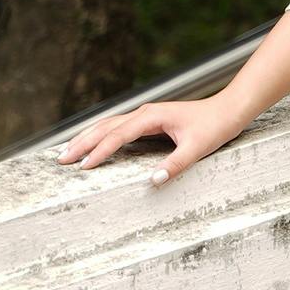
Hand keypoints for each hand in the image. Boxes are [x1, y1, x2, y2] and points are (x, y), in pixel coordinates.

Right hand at [54, 91, 247, 182]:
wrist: (228, 109)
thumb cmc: (214, 127)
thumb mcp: (197, 148)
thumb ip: (175, 164)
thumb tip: (152, 180)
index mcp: (151, 117)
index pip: (118, 135)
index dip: (100, 151)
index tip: (83, 166)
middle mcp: (144, 112)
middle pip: (105, 126)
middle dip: (82, 142)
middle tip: (61, 160)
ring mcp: (145, 115)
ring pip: (108, 124)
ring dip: (87, 137)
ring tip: (68, 152)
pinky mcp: (148, 120)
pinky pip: (118, 127)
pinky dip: (101, 135)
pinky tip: (93, 144)